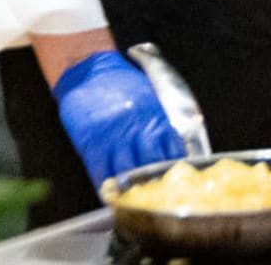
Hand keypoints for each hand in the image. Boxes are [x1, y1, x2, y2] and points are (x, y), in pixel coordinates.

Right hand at [52, 50, 185, 189]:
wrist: (90, 71)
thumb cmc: (122, 83)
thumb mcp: (151, 99)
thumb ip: (161, 122)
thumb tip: (176, 145)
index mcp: (156, 117)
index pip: (174, 150)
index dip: (177, 168)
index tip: (180, 181)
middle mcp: (137, 130)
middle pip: (153, 164)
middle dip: (157, 181)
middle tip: (159, 195)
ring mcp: (114, 139)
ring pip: (128, 172)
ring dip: (132, 187)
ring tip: (136, 199)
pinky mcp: (91, 144)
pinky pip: (101, 172)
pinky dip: (107, 186)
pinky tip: (112, 195)